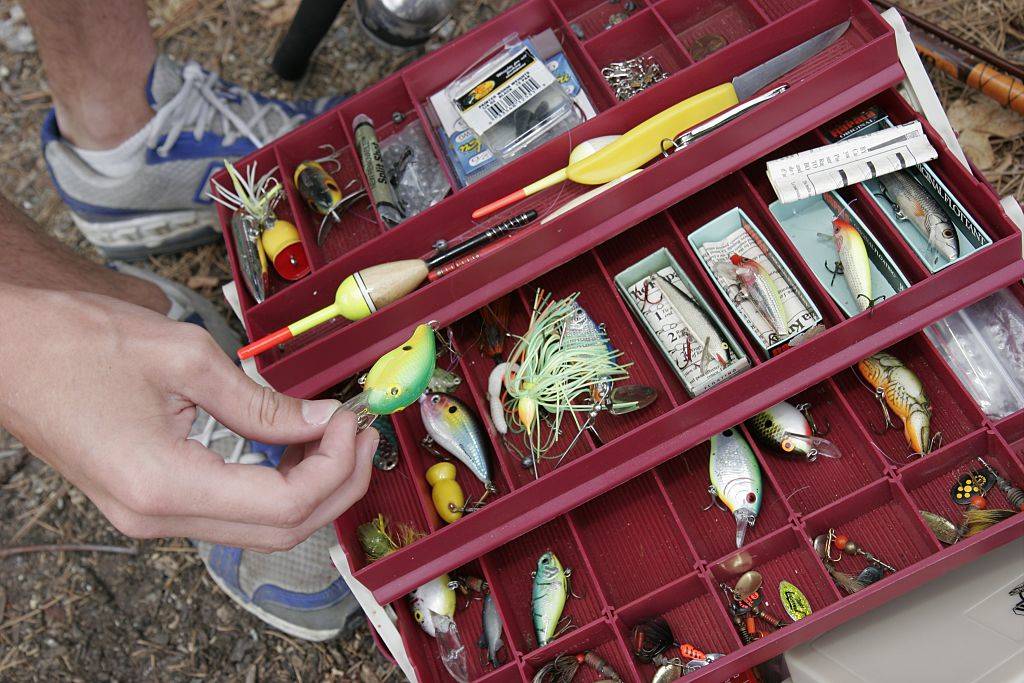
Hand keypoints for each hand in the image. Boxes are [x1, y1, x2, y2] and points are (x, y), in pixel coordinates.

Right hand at [0, 285, 377, 551]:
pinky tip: (293, 444)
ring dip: (309, 486)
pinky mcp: (149, 500)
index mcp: (163, 485)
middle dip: (336, 484)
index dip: (335, 466)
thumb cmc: (76, 341)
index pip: (285, 504)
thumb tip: (320, 420)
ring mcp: (150, 515)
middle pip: (280, 529)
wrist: (7, 347)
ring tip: (335, 433)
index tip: (351, 420)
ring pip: (259, 525)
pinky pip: (231, 506)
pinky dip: (274, 482)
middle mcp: (156, 516)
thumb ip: (262, 401)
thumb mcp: (186, 358)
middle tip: (361, 433)